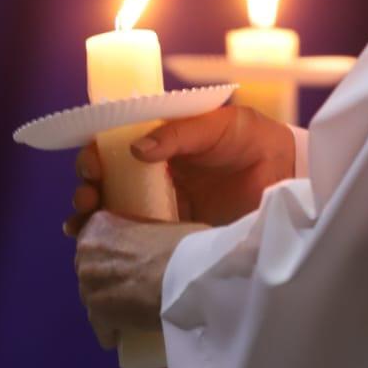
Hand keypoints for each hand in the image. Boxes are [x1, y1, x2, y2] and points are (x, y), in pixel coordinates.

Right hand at [64, 104, 295, 235]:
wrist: (284, 175)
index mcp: (162, 141)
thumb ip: (180, 133)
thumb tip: (136, 148)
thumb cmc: (252, 139)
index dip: (96, 151)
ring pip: (113, 209)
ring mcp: (161, 204)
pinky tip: (94, 242)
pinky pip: (135, 238)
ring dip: (90, 213)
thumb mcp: (218, 125)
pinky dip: (110, 240)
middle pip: (107, 179)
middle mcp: (154, 172)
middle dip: (88, 184)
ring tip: (83, 219)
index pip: (116, 143)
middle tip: (88, 192)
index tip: (91, 162)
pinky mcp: (171, 234)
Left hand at [76, 211, 206, 346]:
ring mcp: (88, 288)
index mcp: (98, 226)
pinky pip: (102, 328)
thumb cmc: (179, 244)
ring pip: (94, 298)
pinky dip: (114, 330)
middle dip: (106, 276)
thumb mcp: (157, 224)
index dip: (110, 250)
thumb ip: (139, 231)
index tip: (125, 257)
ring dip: (109, 303)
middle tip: (133, 281)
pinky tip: (130, 329)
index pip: (92, 238)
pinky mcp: (97, 317)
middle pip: (91, 269)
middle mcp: (85, 255)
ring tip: (135, 307)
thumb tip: (146, 242)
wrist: (187, 275)